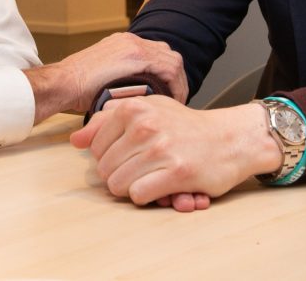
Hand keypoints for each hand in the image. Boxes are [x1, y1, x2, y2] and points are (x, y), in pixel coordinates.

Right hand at [24, 33, 185, 122]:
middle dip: (176, 78)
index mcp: (123, 44)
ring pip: (171, 60)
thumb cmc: (75, 88)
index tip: (170, 93)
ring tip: (176, 101)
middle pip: (168, 54)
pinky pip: (167, 67)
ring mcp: (133, 46)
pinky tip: (171, 99)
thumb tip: (134, 98)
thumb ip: (120, 81)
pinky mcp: (134, 55)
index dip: (169, 75)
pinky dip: (174, 84)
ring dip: (177, 82)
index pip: (158, 54)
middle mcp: (130, 40)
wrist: (62, 84)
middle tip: (177, 97)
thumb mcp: (103, 79)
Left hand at [69, 96, 281, 210]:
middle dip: (120, 175)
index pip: (96, 147)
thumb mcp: (147, 110)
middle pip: (105, 168)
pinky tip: (160, 187)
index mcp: (133, 108)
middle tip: (142, 169)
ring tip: (150, 177)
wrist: (229, 139)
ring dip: (132, 187)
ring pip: (118, 185)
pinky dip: (147, 197)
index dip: (109, 157)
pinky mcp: (176, 173)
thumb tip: (75, 140)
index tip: (129, 155)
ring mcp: (160, 150)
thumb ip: (107, 121)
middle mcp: (145, 126)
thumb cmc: (185, 126)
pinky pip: (139, 195)